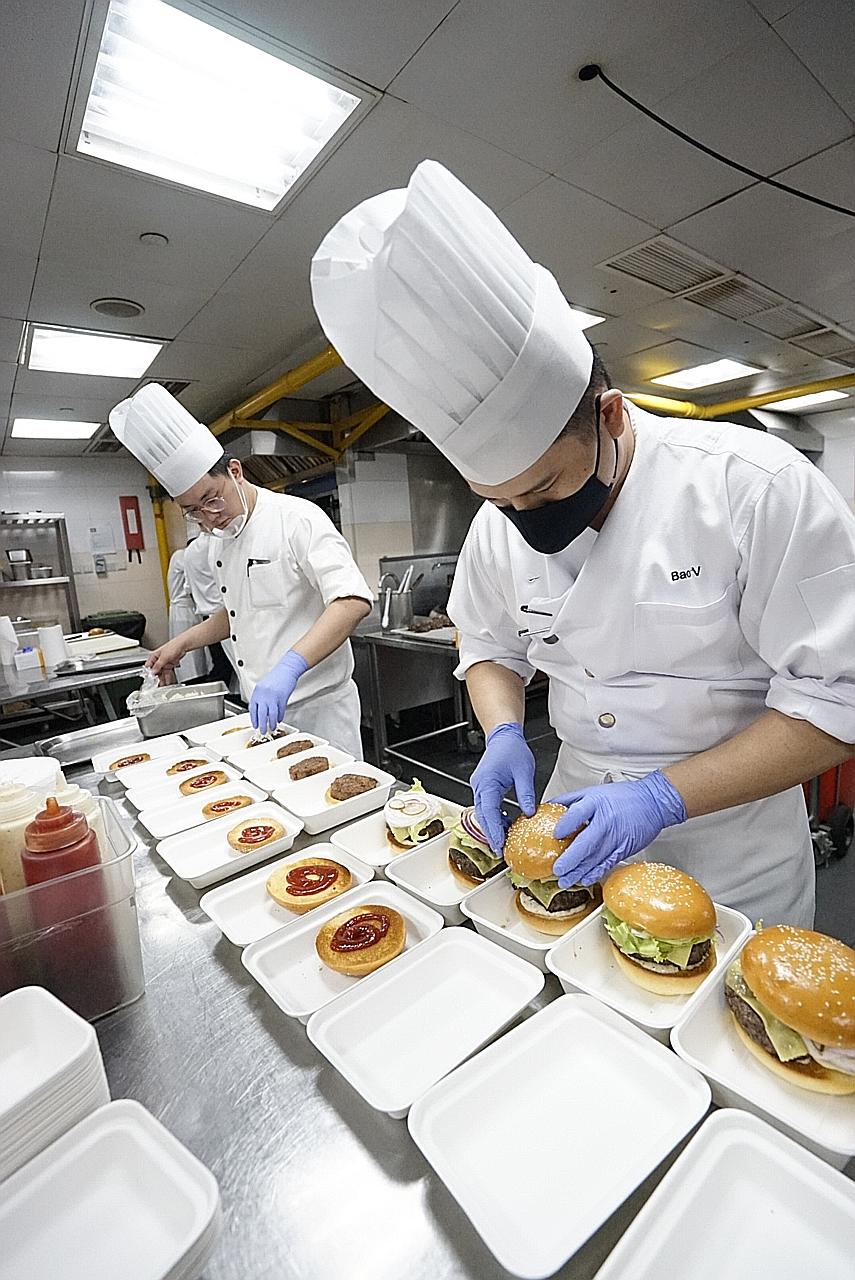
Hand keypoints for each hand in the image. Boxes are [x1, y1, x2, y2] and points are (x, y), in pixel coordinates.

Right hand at [146, 638, 185, 683]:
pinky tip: (167, 681)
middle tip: (157, 684)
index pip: (148, 666)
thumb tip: (153, 671)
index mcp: (154, 656)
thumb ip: (158, 665)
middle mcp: (158, 660)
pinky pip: (167, 672)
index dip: (149, 673)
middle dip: (156, 677)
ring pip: (161, 672)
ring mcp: (164, 662)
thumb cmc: (173, 646)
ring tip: (162, 685)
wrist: (183, 645)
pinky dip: (167, 677)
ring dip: (162, 679)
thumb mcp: (163, 657)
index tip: (150, 679)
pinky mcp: (170, 664)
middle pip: (155, 670)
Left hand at [250, 651, 308, 733]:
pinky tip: (279, 720)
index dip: (253, 719)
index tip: (255, 725)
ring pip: (271, 714)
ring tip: (272, 728)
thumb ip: (261, 697)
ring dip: (271, 723)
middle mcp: (264, 695)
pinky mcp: (282, 698)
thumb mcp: (264, 686)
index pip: (252, 709)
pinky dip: (279, 717)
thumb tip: (260, 710)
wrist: (287, 669)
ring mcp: (273, 696)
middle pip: (261, 714)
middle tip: (262, 731)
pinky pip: (280, 711)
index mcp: (257, 692)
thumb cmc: (276, 677)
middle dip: (262, 725)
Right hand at [470, 722, 535, 853]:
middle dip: (490, 835)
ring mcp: (480, 787)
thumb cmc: (511, 749)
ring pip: (483, 813)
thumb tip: (530, 813)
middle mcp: (479, 786)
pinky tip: (504, 824)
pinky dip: (494, 818)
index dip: (494, 830)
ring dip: (492, 827)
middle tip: (500, 850)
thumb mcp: (524, 771)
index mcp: (487, 782)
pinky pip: (487, 807)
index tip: (499, 845)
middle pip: (482, 816)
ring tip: (503, 841)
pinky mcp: (484, 788)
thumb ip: (526, 793)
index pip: (489, 812)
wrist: (504, 736)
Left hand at [550, 770, 686, 886]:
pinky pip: (608, 862)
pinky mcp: (625, 848)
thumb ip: (570, 800)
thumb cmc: (622, 796)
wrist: (652, 802)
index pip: (579, 813)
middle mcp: (606, 820)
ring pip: (596, 857)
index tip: (555, 835)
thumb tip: (548, 807)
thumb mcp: (592, 792)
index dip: (566, 824)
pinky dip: (596, 872)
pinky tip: (585, 879)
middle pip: (587, 842)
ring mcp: (617, 836)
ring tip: (565, 880)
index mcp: (596, 803)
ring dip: (580, 871)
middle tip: (557, 870)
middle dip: (571, 859)